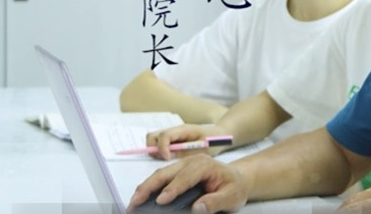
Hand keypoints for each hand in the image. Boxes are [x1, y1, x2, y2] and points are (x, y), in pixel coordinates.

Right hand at [127, 154, 251, 213]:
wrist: (237, 179)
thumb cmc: (235, 187)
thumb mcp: (232, 197)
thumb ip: (215, 202)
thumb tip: (197, 208)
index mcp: (205, 165)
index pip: (186, 176)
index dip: (172, 189)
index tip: (160, 201)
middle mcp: (191, 161)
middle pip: (167, 172)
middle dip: (149, 187)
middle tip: (136, 203)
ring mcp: (183, 164)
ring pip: (160, 174)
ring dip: (145, 187)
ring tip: (133, 203)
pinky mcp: (178, 171)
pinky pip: (161, 177)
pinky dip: (149, 187)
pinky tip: (141, 197)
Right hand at [146, 123, 227, 159]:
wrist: (220, 135)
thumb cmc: (214, 141)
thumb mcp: (202, 149)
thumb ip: (185, 152)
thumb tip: (168, 158)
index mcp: (183, 130)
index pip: (164, 135)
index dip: (162, 148)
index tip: (167, 159)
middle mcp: (175, 131)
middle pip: (152, 136)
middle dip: (153, 149)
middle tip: (165, 159)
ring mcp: (172, 136)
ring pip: (153, 141)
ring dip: (155, 151)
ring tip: (168, 160)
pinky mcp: (172, 141)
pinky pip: (159, 146)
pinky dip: (159, 153)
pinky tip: (170, 160)